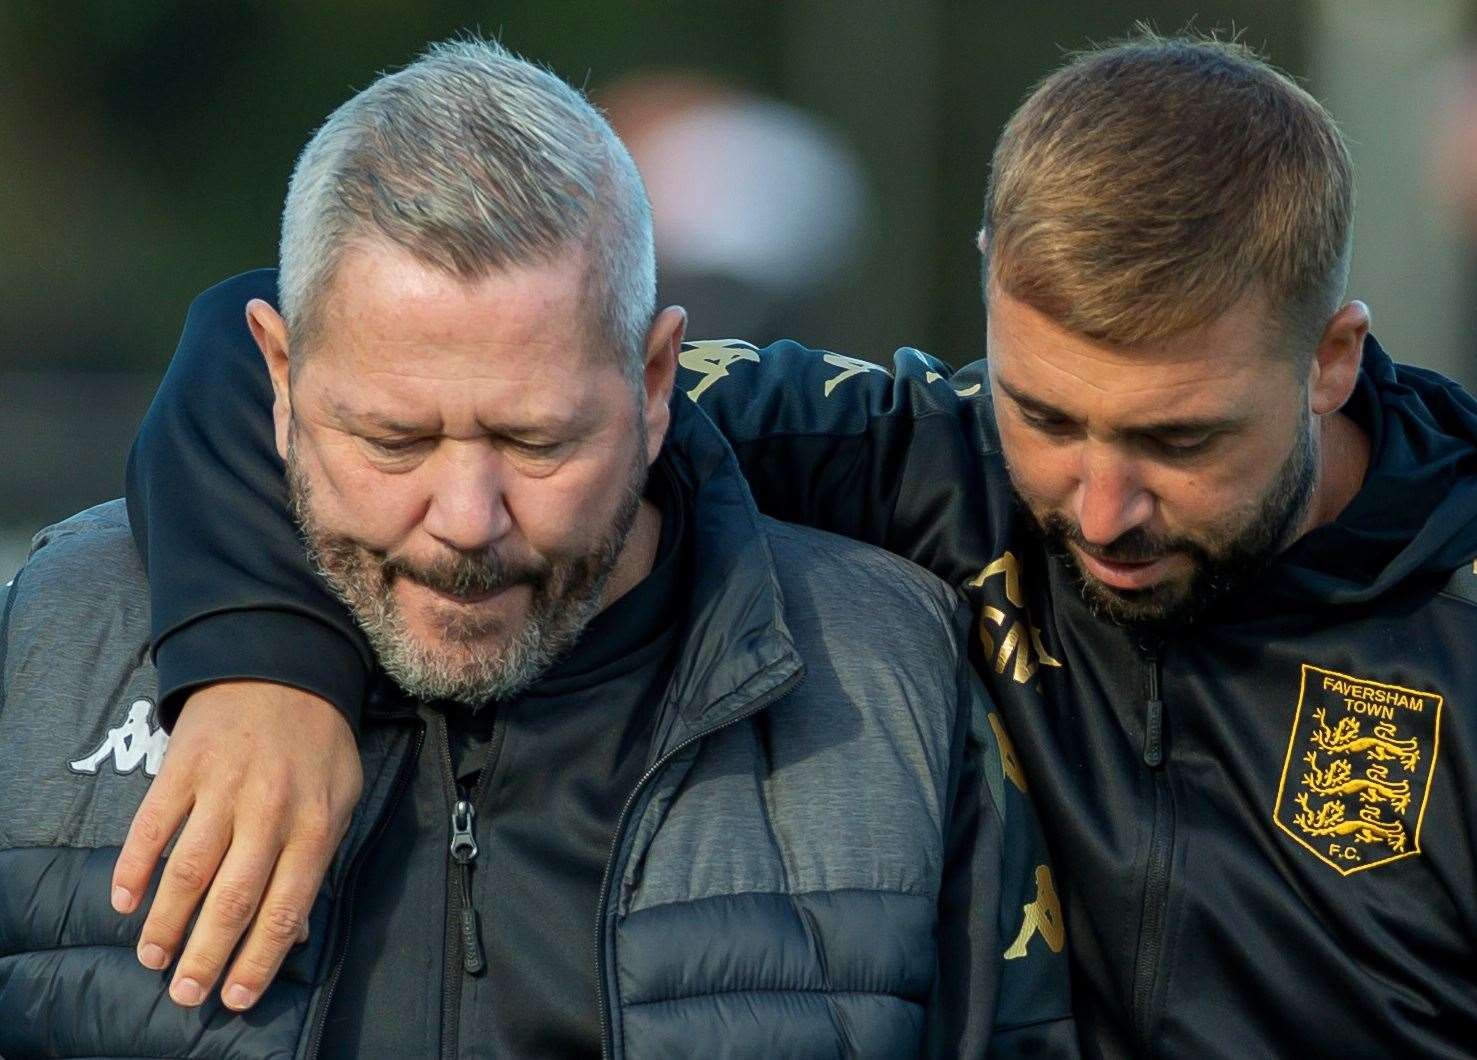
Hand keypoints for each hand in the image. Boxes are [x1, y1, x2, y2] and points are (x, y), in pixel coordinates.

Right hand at [111, 680, 361, 1010]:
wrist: (280, 665)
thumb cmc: (317, 741)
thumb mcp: (340, 796)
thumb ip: (319, 860)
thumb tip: (297, 928)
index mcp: (314, 824)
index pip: (285, 908)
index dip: (259, 960)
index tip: (235, 997)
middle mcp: (269, 811)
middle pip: (233, 900)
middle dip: (207, 955)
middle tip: (186, 992)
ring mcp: (222, 788)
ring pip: (187, 871)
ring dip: (166, 923)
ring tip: (153, 956)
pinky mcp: (182, 768)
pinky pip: (151, 827)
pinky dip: (132, 867)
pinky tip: (123, 900)